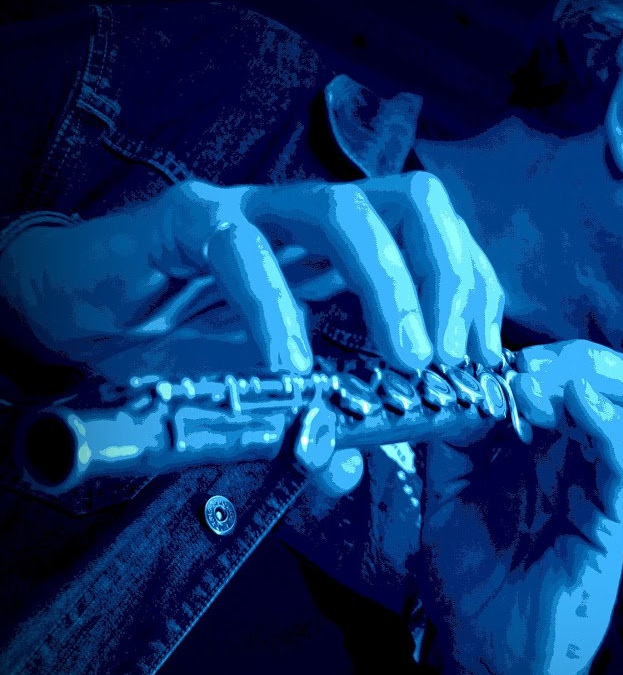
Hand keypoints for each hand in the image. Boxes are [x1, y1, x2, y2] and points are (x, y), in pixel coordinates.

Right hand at [0, 173, 503, 493]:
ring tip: (405, 361)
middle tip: (453, 361)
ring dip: (391, 290)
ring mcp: (255, 212)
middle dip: (452, 280)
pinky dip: (277, 312)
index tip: (482, 366)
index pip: (441, 244)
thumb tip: (347, 470)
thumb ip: (310, 428)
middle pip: (415, 205)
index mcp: (348, 255)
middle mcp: (313, 222)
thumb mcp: (269, 396)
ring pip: (345, 212)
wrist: (87, 311)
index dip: (476, 295)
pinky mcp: (191, 220)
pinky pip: (243, 251)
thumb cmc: (188, 345)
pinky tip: (290, 368)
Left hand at [420, 340, 622, 674]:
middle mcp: (562, 458)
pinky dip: (609, 428)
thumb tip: (449, 387)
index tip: (495, 354)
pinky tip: (584, 407)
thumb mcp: (444, 502)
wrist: (492, 660)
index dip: (525, 360)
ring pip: (617, 411)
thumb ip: (450, 448)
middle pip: (585, 383)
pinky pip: (620, 466)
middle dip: (560, 363)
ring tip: (549, 386)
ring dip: (586, 384)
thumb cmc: (469, 582)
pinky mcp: (611, 520)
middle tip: (528, 369)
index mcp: (524, 449)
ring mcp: (590, 485)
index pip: (542, 381)